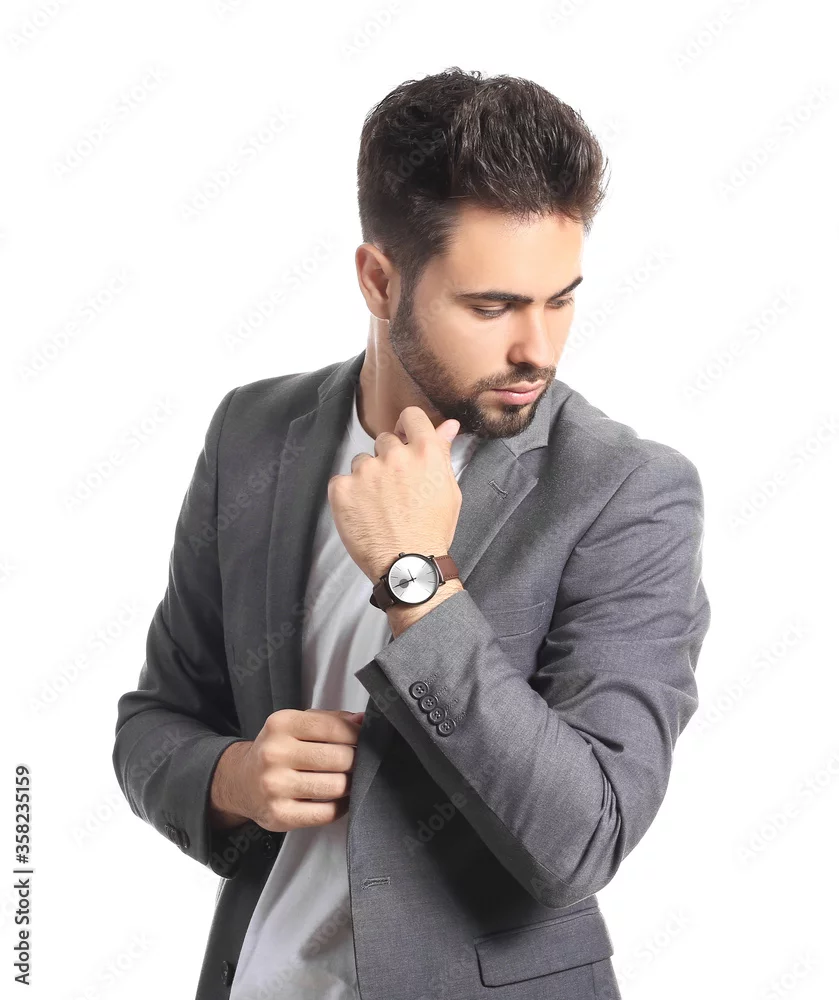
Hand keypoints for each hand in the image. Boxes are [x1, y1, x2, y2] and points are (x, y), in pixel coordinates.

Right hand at [209, 709, 364, 831]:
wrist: (241, 782)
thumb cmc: (277, 751)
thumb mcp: (295, 725)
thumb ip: (330, 720)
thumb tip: (362, 720)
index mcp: (281, 724)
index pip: (333, 727)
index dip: (356, 734)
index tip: (363, 740)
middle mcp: (275, 753)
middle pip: (339, 757)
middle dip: (356, 760)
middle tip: (358, 762)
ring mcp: (275, 786)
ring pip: (337, 786)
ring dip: (350, 784)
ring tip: (348, 779)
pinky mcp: (280, 815)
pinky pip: (327, 813)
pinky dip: (341, 806)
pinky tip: (339, 799)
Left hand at [327, 406, 461, 582]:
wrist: (408, 566)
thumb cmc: (432, 530)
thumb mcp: (448, 490)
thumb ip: (443, 452)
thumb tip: (448, 425)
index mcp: (425, 452)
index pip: (411, 416)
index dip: (407, 427)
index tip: (404, 439)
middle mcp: (394, 456)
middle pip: (384, 441)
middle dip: (389, 460)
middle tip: (395, 490)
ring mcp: (366, 472)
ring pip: (362, 462)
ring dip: (368, 478)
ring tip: (379, 506)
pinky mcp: (342, 489)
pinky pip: (341, 481)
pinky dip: (348, 495)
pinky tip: (362, 513)